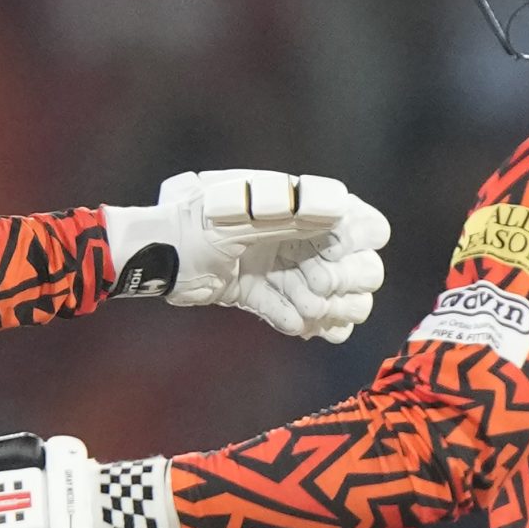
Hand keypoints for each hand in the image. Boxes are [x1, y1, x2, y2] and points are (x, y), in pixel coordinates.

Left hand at [104, 170, 386, 341]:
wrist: (159, 258)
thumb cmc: (192, 220)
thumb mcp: (236, 206)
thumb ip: (285, 205)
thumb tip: (338, 202)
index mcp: (308, 210)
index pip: (370, 227)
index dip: (360, 245)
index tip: (330, 253)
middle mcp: (309, 242)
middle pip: (367, 271)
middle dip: (347, 283)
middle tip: (315, 286)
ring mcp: (293, 274)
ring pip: (345, 302)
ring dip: (329, 309)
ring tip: (301, 308)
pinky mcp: (274, 301)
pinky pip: (312, 323)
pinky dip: (304, 325)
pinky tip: (288, 322)